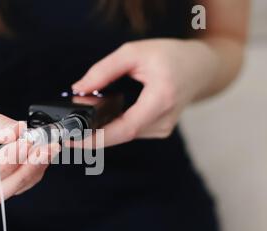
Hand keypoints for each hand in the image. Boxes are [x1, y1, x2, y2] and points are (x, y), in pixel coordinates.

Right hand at [0, 89, 59, 206]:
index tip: (24, 145)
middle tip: (43, 149)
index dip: (1, 166)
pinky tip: (40, 155)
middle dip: (20, 173)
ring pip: (2, 193)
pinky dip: (26, 173)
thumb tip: (19, 133)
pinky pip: (7, 186)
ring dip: (28, 173)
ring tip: (47, 149)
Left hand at [72, 39, 219, 146]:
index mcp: (161, 99)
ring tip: (80, 124)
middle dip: (91, 136)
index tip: (72, 141)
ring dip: (101, 131)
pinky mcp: (159, 130)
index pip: (124, 129)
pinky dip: (113, 128)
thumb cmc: (170, 56)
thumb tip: (77, 89)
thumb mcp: (134, 53)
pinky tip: (101, 121)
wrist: (200, 68)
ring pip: (124, 135)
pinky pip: (130, 132)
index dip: (96, 139)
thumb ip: (103, 71)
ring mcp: (163, 129)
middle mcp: (164, 120)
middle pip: (121, 135)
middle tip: (66, 134)